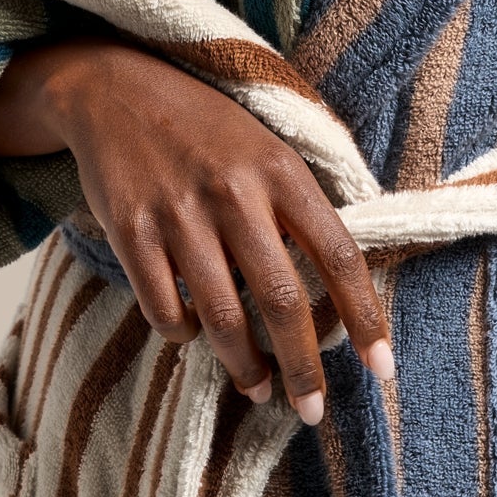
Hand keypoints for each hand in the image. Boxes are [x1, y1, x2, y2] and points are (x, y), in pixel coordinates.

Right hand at [0, 37, 392, 423]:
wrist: (114, 87)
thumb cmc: (205, 127)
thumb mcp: (266, 147)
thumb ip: (300, 206)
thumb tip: (339, 290)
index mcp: (282, 171)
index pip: (340, 255)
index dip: (366, 317)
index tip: (382, 368)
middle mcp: (236, 192)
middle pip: (283, 300)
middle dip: (303, 368)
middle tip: (311, 409)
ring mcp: (180, 213)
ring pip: (222, 317)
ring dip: (244, 365)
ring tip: (257, 387)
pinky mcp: (130, 230)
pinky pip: (163, 309)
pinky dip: (182, 334)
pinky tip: (191, 333)